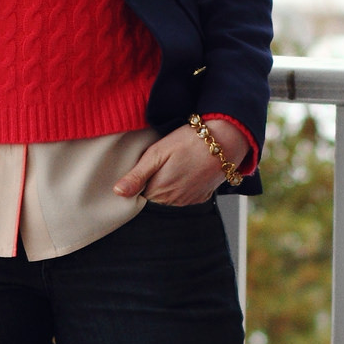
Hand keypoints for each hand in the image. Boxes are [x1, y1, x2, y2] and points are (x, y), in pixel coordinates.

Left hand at [113, 119, 250, 205]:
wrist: (225, 141)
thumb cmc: (189, 142)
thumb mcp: (157, 153)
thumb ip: (137, 175)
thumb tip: (117, 193)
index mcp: (159, 190)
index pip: (138, 195)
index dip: (138, 182)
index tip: (143, 169)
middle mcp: (173, 201)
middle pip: (153, 197)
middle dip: (152, 184)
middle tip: (161, 163)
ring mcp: (189, 201)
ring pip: (169, 198)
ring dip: (168, 186)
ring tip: (175, 165)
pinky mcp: (201, 198)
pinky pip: (185, 197)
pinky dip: (183, 187)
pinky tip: (187, 171)